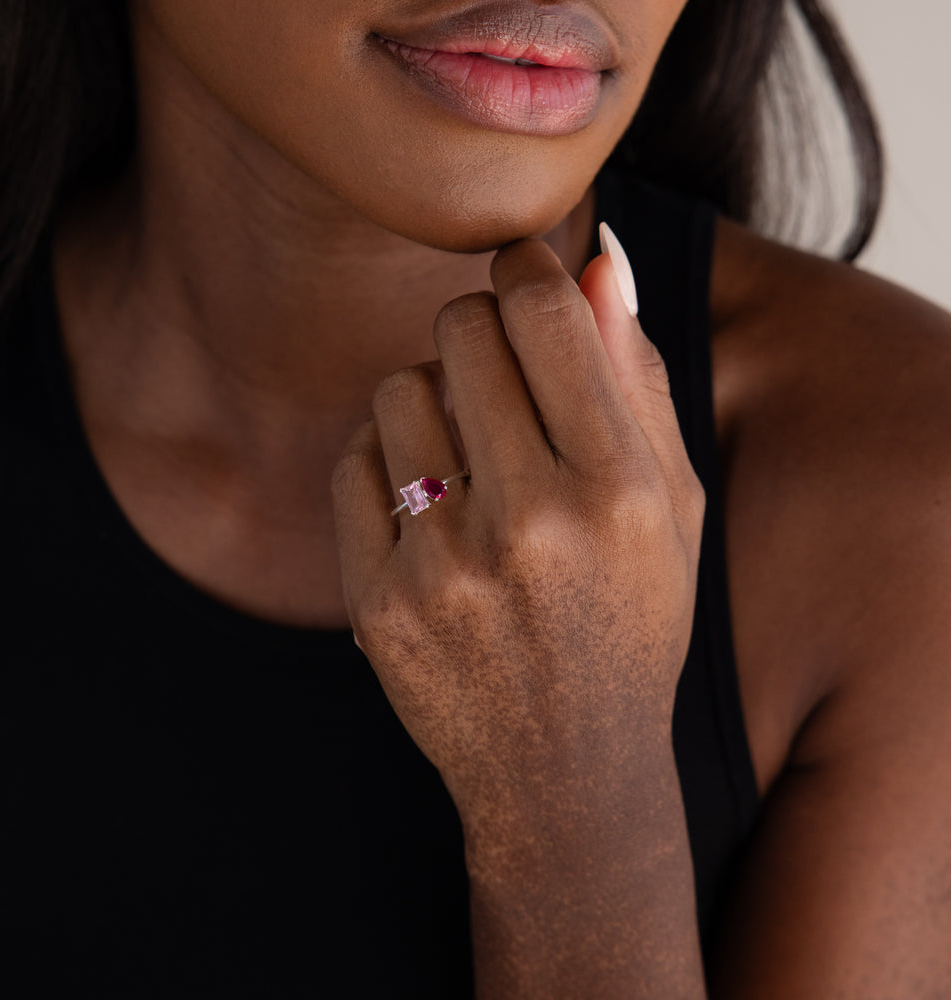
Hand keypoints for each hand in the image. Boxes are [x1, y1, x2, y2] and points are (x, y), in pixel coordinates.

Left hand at [332, 235, 704, 816]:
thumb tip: (597, 255)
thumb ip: (637, 376)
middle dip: (477, 324)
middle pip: (460, 331)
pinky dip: (385, 457)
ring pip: (398, 389)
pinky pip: (354, 461)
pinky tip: (425, 499)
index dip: (526, 261)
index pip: (544, 313)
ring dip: (431, 395)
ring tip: (467, 451)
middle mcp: (531, 525)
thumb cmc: (631, 621)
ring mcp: (444, 569)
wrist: (564, 771)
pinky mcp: (377, 604)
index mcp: (619, 491)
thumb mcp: (672, 506)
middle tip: (497, 363)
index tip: (518, 262)